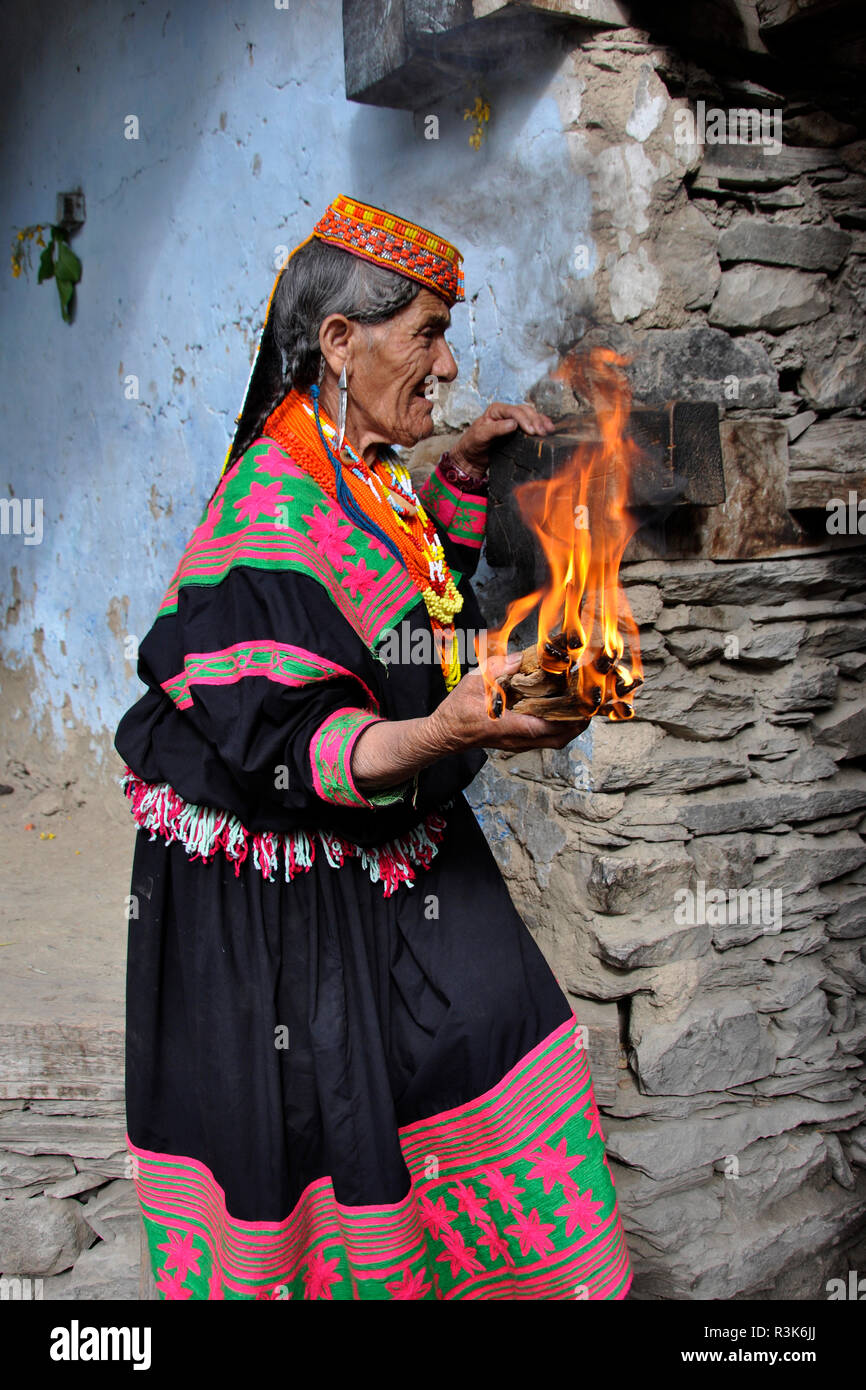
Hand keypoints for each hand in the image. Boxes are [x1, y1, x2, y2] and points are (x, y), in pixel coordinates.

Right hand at [428, 650, 588, 753]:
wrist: (443, 734)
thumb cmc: (456, 712)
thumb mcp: (475, 682)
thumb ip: (499, 668)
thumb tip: (521, 657)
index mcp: (510, 726)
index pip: (549, 726)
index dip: (571, 716)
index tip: (584, 701)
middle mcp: (518, 739)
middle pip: (559, 738)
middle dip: (578, 723)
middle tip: (588, 703)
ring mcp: (518, 743)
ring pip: (554, 741)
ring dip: (569, 725)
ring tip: (579, 705)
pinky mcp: (516, 742)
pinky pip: (544, 738)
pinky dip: (557, 726)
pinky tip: (559, 709)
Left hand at [450, 402, 555, 478]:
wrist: (472, 456)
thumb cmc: (473, 444)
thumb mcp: (481, 435)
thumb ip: (496, 429)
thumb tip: (513, 424)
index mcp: (496, 410)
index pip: (514, 411)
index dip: (524, 420)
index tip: (531, 431)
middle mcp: (506, 412)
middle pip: (525, 411)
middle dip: (535, 421)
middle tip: (541, 433)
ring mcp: (513, 420)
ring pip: (531, 415)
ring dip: (541, 422)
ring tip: (548, 431)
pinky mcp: (518, 429)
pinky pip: (532, 423)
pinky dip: (541, 424)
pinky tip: (548, 429)